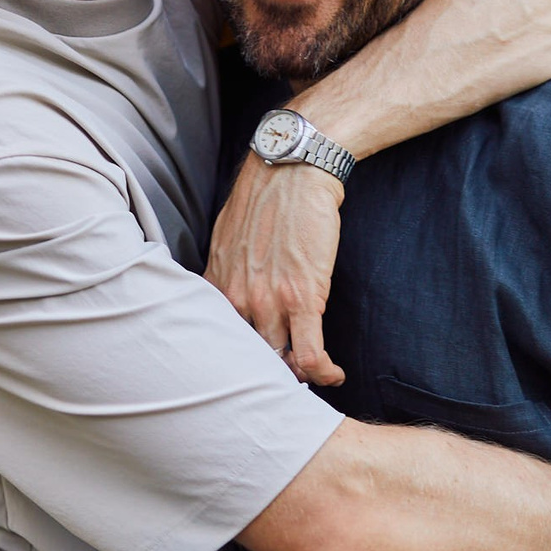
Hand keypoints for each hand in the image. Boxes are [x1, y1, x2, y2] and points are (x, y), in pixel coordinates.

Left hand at [205, 155, 345, 385]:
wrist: (292, 170)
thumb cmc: (263, 198)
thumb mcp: (225, 238)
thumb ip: (224, 272)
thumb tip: (226, 292)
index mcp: (216, 286)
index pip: (221, 342)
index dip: (240, 361)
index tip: (256, 367)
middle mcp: (237, 300)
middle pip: (249, 358)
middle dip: (269, 374)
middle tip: (287, 380)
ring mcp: (269, 302)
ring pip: (280, 362)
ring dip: (300, 376)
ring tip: (314, 378)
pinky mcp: (304, 299)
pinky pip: (311, 354)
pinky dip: (323, 372)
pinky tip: (334, 375)